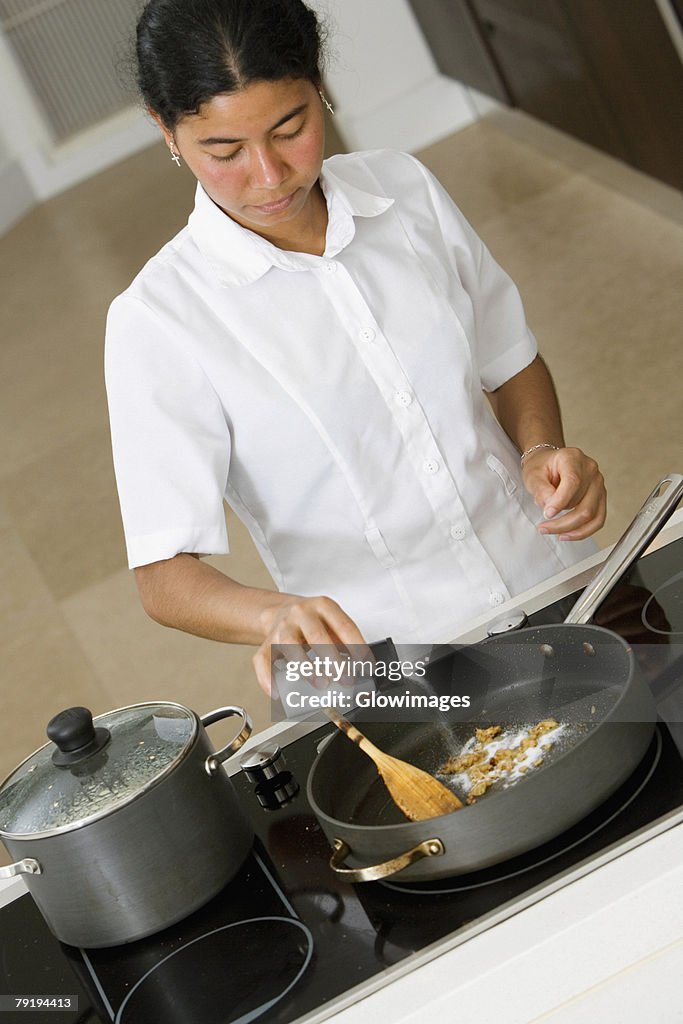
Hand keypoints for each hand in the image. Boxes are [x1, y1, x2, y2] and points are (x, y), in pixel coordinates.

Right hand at [252, 594, 369, 694]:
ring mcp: (281, 628)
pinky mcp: (266, 644)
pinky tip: (276, 692)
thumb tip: (363, 668)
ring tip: (321, 684)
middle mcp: (301, 614)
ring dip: (306, 667)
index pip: (344, 626)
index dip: (357, 647)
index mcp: (323, 606)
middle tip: (345, 679)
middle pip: (317, 636)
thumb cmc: (312, 622)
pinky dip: (267, 678)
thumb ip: (346, 642)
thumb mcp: (332, 623)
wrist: (280, 612)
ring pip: (289, 645)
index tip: (366, 666)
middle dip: (333, 659)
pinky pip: (263, 660)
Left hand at [522, 446, 605, 540]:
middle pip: (584, 504)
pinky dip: (583, 531)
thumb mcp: (533, 475)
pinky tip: (567, 534)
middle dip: (562, 521)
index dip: (560, 501)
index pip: (573, 482)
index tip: (547, 514)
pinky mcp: (600, 497)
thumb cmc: (541, 466)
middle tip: (543, 527)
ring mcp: (598, 484)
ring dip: (571, 528)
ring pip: (592, 515)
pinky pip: (597, 520)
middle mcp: (590, 470)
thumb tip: (550, 508)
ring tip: (551, 530)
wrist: (549, 463)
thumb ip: (541, 490)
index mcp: (573, 458)